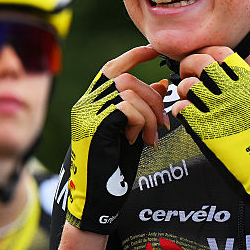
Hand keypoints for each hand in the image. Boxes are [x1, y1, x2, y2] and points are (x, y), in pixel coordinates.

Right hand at [66, 46, 168, 233]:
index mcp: (92, 103)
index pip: (111, 68)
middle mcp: (85, 105)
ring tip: (151, 135)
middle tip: (164, 121)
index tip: (154, 52)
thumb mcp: (133, 130)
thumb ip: (143, 107)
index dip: (133, 56)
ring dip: (150, 113)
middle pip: (126, 78)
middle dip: (153, 96)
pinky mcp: (93, 126)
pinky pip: (127, 108)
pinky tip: (139, 140)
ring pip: (129, 91)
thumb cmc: (115, 166)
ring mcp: (87, 115)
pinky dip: (141, 122)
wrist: (98, 197)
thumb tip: (162, 83)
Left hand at [173, 47, 249, 211]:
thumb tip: (233, 79)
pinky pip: (181, 108)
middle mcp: (234, 94)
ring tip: (187, 98)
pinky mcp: (206, 130)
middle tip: (188, 75)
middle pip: (201, 63)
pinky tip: (185, 114)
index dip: (209, 54)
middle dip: (189, 66)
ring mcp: (219, 111)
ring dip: (183, 89)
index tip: (205, 61)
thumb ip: (249, 89)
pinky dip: (179, 109)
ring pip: (187, 85)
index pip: (223, 55)